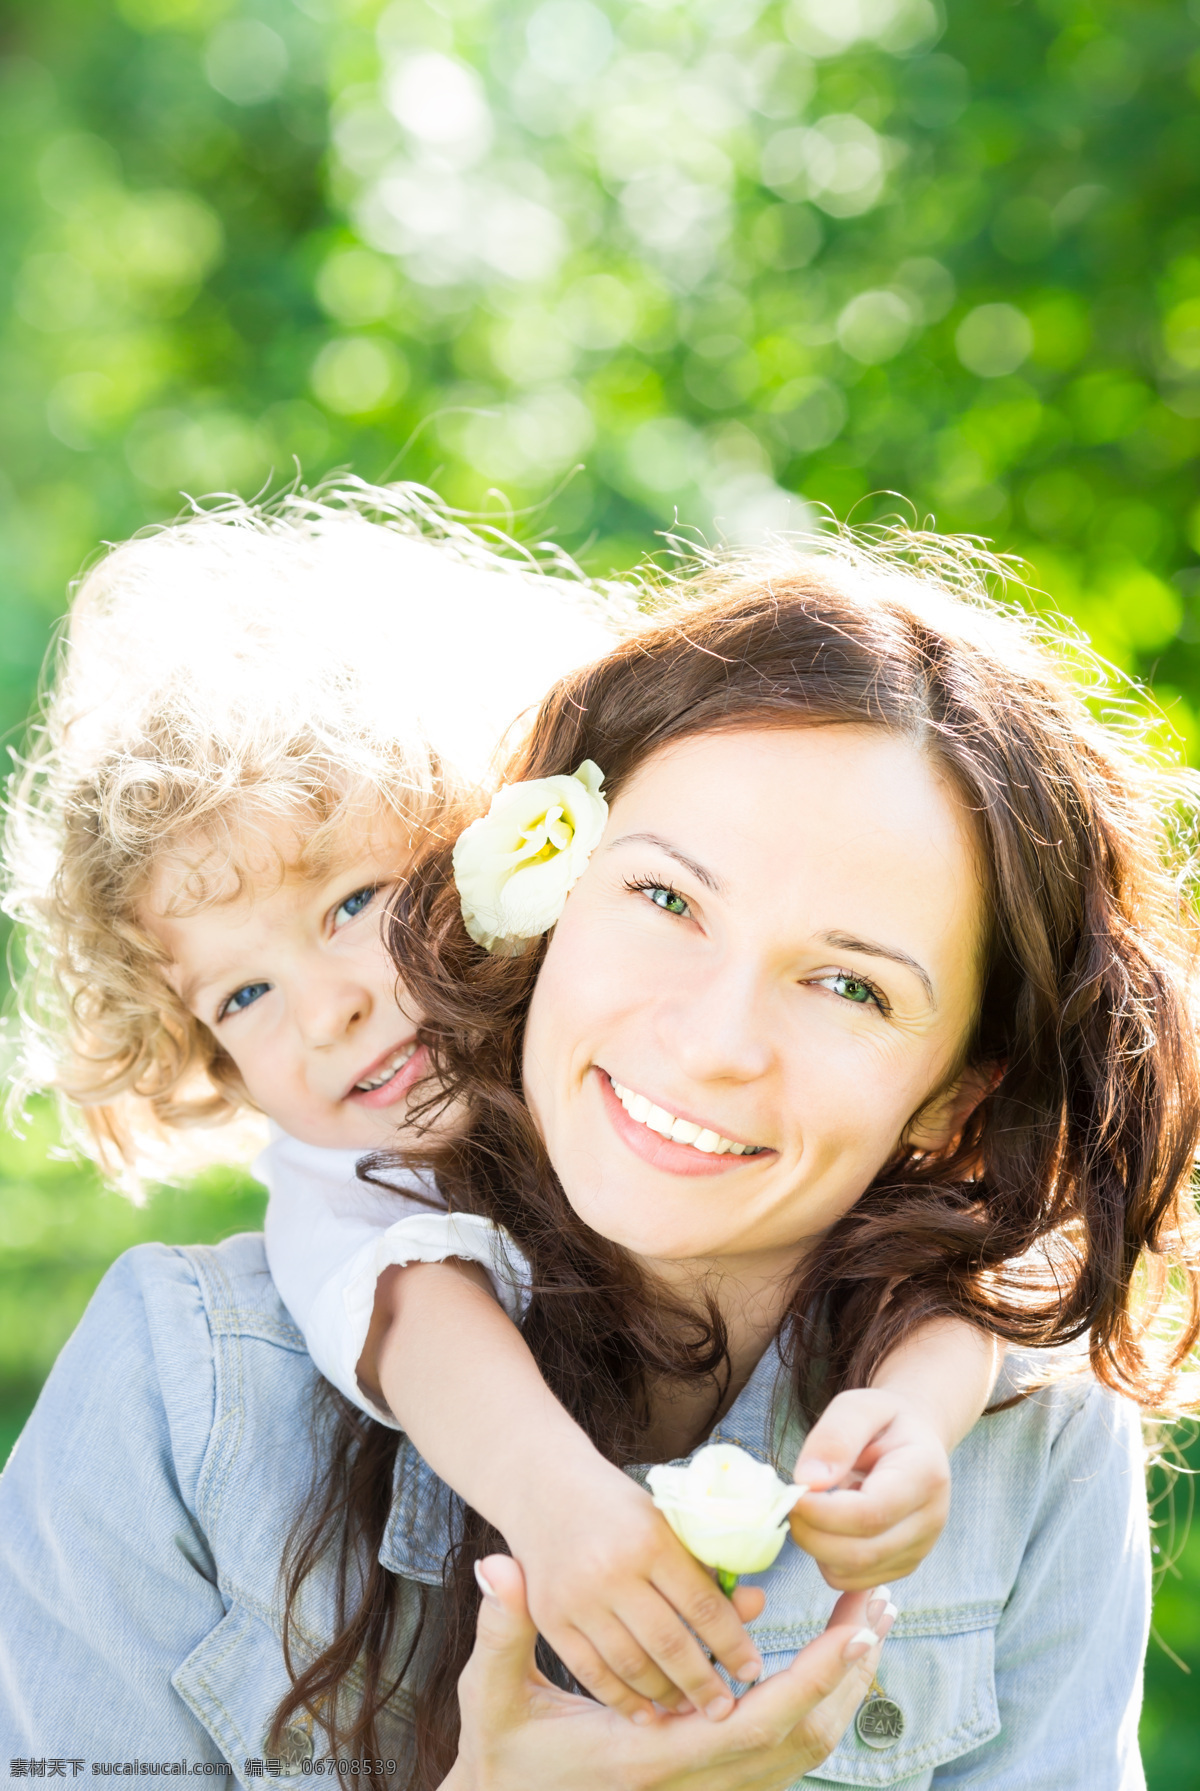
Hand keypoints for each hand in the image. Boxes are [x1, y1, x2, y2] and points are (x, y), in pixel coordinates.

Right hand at [445, 1554, 892, 1790]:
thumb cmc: (501, 1756)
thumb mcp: (491, 1696)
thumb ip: (502, 1631)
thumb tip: (496, 1565)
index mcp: (652, 1761)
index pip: (758, 1723)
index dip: (813, 1677)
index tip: (852, 1629)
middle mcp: (691, 1786)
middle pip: (801, 1739)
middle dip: (848, 1672)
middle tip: (879, 1606)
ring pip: (801, 1752)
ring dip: (842, 1688)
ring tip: (867, 1621)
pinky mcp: (710, 1785)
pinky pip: (783, 1753)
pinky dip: (817, 1705)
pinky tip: (830, 1660)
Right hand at [505, 1458, 765, 1722]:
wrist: (542, 1485)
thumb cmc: (618, 1506)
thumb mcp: (665, 1521)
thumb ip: (704, 1566)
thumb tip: (755, 1606)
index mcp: (649, 1539)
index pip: (702, 1605)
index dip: (733, 1644)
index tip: (753, 1670)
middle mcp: (611, 1571)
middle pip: (670, 1644)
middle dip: (704, 1683)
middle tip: (727, 1708)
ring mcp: (576, 1598)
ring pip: (632, 1665)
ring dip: (666, 1695)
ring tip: (690, 1708)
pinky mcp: (549, 1618)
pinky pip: (591, 1672)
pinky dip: (622, 1699)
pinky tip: (646, 1712)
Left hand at [789, 1387, 951, 1589]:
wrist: (915, 1441)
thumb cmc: (884, 1421)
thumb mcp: (859, 1407)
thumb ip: (834, 1437)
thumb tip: (808, 1480)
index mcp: (924, 1475)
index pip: (870, 1514)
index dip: (823, 1512)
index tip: (794, 1493)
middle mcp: (929, 1521)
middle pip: (860, 1553)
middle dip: (811, 1533)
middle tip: (791, 1501)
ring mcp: (918, 1550)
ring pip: (851, 1573)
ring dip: (816, 1546)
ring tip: (817, 1506)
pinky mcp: (901, 1567)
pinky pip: (851, 1581)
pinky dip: (827, 1559)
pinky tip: (830, 1526)